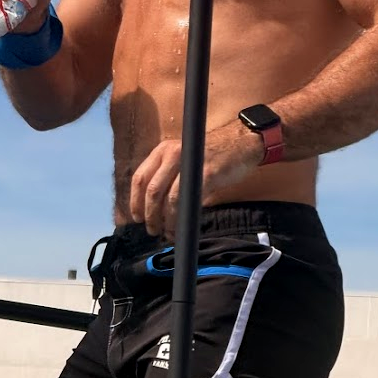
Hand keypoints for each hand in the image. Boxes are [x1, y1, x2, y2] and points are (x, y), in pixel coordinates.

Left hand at [128, 122, 262, 238]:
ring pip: (166, 197)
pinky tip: (180, 227)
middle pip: (151, 190)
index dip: (135, 201)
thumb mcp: (185, 160)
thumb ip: (170, 178)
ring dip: (163, 220)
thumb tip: (157, 208)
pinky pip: (184, 200)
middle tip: (153, 229)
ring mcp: (188, 163)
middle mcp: (171, 154)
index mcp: (163, 150)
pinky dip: (179, 218)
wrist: (242, 145)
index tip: (137, 217)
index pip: (140, 177)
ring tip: (167, 232)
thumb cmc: (214, 156)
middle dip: (149, 215)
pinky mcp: (205, 174)